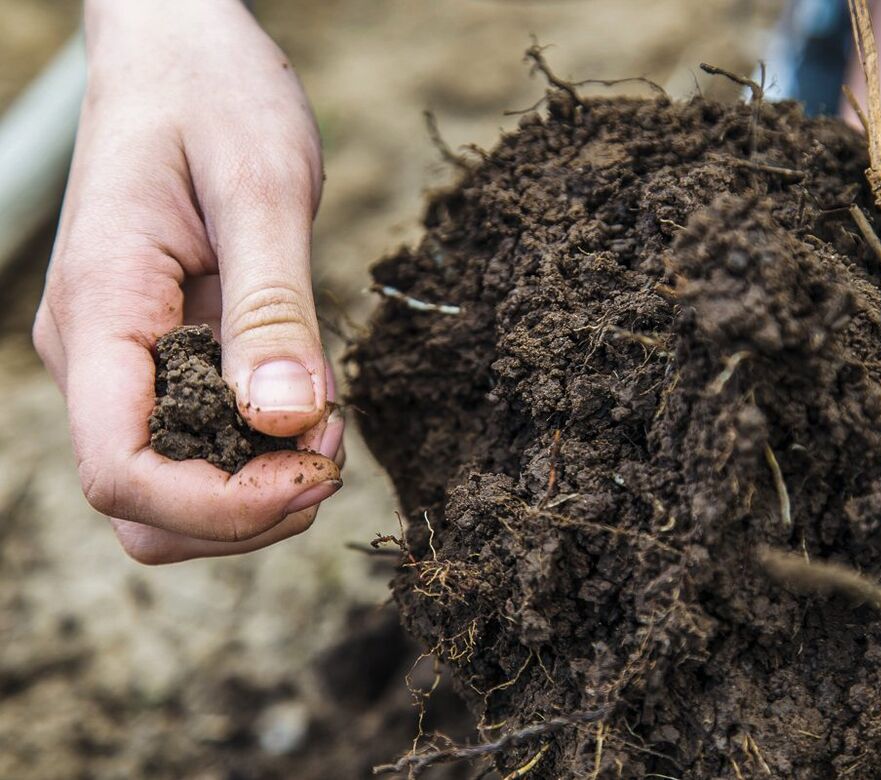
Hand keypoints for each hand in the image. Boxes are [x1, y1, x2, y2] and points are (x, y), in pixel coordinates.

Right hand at [33, 0, 343, 562]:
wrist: (180, 50)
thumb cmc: (214, 95)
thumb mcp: (262, 188)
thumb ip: (274, 306)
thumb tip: (287, 421)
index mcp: (100, 313)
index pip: (123, 470)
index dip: (221, 506)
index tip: (315, 467)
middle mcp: (95, 354)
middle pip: (144, 507)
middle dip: (247, 511)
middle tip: (331, 446)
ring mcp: (124, 362)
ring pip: (172, 491)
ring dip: (257, 492)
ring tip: (326, 424)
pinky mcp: (162, 357)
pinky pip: (199, 444)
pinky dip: (258, 455)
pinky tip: (309, 405)